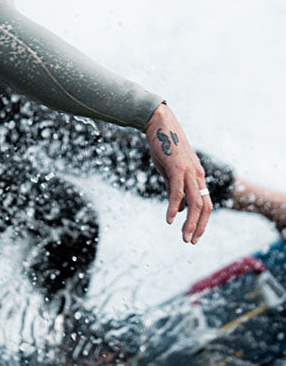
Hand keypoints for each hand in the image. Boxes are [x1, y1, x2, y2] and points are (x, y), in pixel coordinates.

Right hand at [145, 103, 211, 243]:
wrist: (160, 123)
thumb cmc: (165, 146)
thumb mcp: (171, 171)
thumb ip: (175, 189)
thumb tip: (178, 209)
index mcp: (197, 176)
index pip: (205, 204)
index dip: (201, 221)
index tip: (193, 235)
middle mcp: (197, 175)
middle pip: (205, 206)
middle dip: (199, 226)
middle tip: (191, 242)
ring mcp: (189, 171)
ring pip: (195, 202)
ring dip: (190, 223)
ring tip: (184, 237)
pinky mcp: (177, 168)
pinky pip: (178, 192)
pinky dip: (173, 208)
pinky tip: (169, 220)